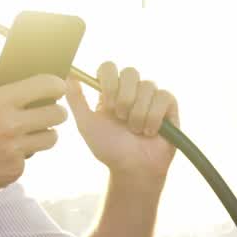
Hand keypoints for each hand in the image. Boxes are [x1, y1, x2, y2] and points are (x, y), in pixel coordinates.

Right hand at [0, 67, 67, 209]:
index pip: (46, 86)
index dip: (55, 83)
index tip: (56, 85)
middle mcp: (11, 126)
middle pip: (58, 114)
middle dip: (56, 109)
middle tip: (48, 109)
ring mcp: (14, 151)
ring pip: (51, 138)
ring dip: (45, 132)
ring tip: (31, 130)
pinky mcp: (14, 171)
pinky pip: (30, 158)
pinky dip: (22, 153)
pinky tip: (4, 151)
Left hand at [66, 62, 177, 182]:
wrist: (132, 169)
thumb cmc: (109, 149)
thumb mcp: (87, 124)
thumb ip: (76, 100)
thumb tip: (67, 74)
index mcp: (111, 90)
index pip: (109, 67)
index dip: (109, 82)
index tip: (107, 105)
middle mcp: (132, 90)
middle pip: (130, 72)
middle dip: (124, 98)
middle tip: (121, 119)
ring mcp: (151, 96)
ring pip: (147, 86)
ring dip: (138, 114)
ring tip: (135, 131)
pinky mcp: (169, 105)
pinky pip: (163, 97)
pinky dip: (153, 118)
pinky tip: (150, 132)